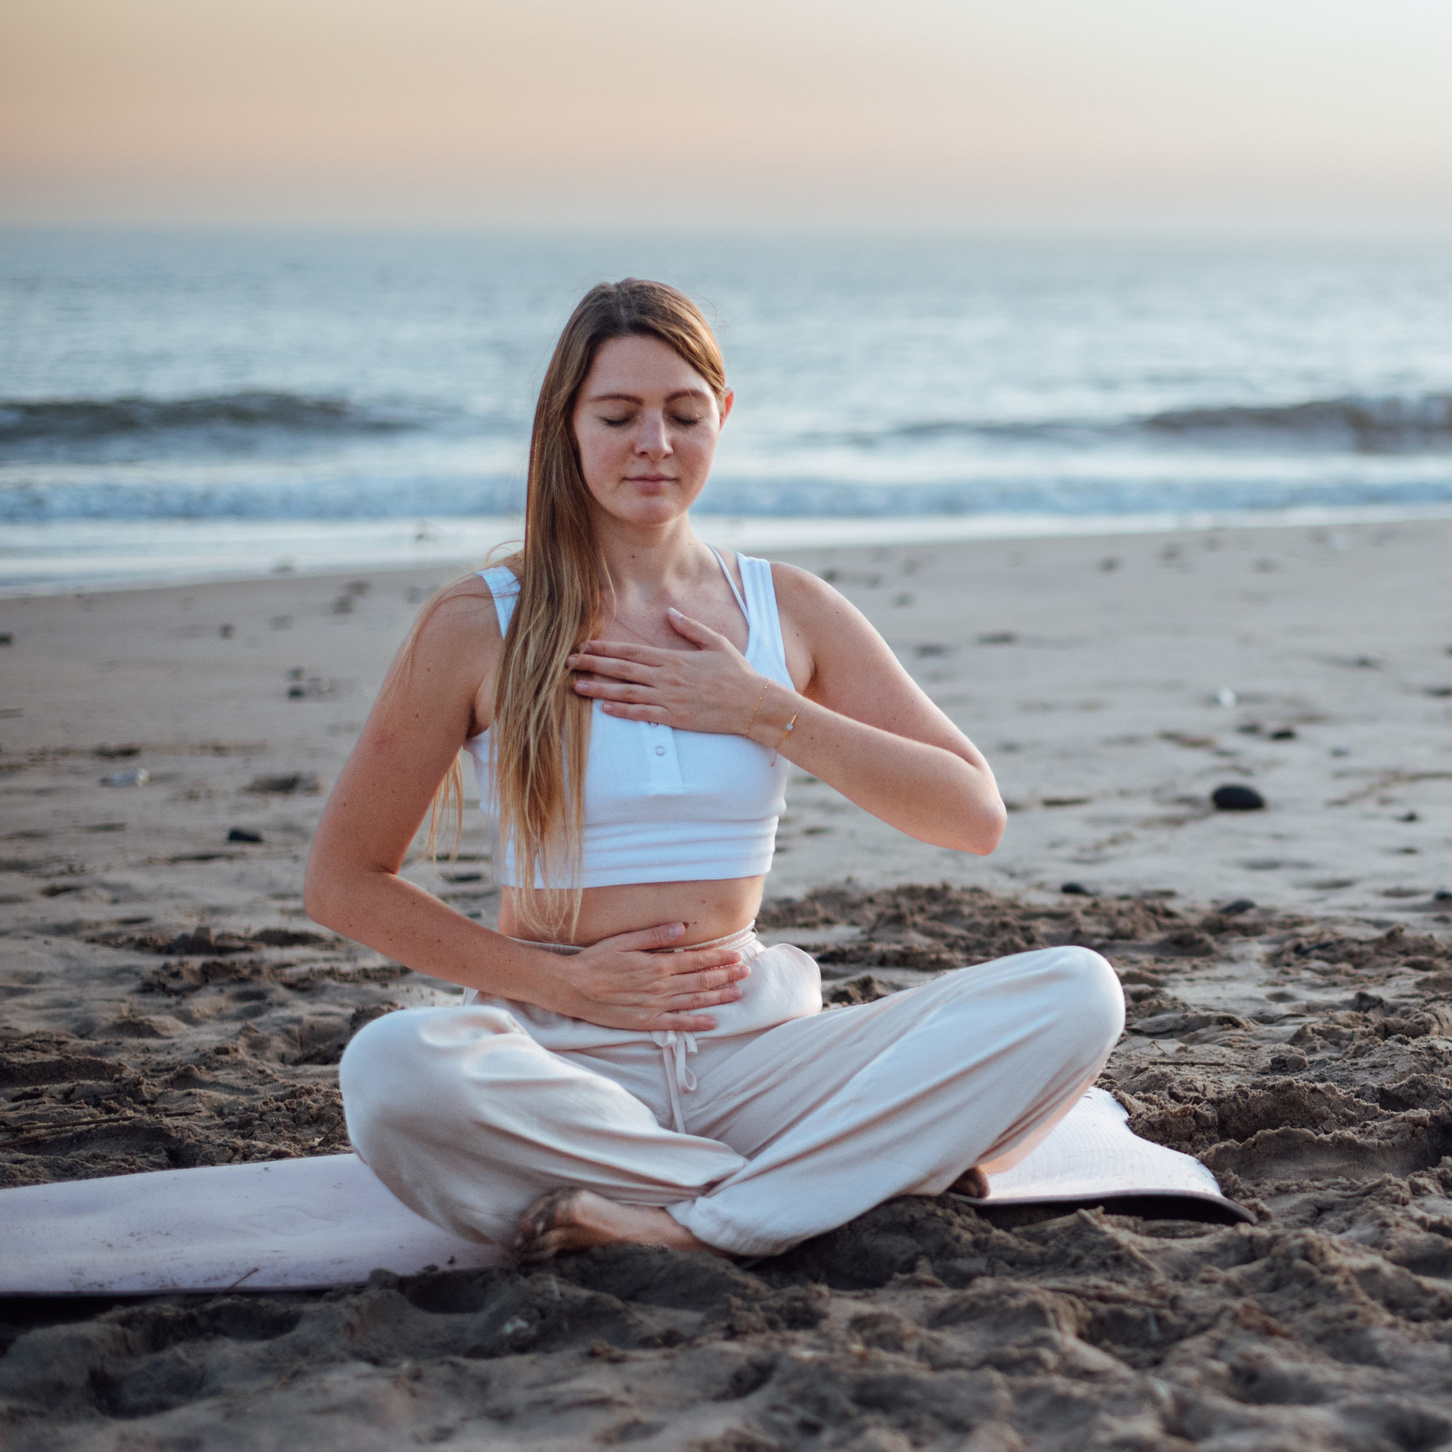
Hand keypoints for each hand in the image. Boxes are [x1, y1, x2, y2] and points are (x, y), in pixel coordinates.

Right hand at [546, 921, 750, 1031]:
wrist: (573, 988)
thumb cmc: (596, 961)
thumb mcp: (623, 940)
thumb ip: (653, 935)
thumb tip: (682, 928)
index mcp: (656, 964)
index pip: (696, 960)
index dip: (718, 957)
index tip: (736, 954)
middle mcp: (660, 986)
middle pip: (701, 981)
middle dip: (726, 976)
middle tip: (746, 972)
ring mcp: (654, 1006)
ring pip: (694, 1002)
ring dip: (718, 997)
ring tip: (738, 994)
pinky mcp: (645, 1022)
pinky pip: (676, 1024)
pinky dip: (696, 1023)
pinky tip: (712, 1023)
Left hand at [568, 609, 772, 735]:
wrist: (753, 703)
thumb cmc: (737, 672)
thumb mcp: (716, 643)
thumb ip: (690, 628)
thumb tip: (669, 613)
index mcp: (674, 658)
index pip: (632, 651)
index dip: (606, 649)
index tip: (585, 646)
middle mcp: (667, 677)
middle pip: (622, 670)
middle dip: (593, 665)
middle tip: (567, 663)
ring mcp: (670, 698)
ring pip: (627, 693)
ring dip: (599, 690)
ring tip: (576, 687)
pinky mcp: (676, 718)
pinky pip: (643, 714)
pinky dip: (623, 712)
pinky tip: (604, 710)